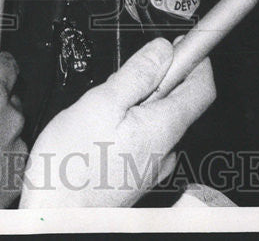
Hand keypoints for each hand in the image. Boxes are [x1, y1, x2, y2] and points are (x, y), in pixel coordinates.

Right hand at [19, 37, 215, 207]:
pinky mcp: (138, 176)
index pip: (203, 87)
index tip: (184, 43)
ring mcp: (153, 166)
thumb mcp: (100, 104)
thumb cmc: (70, 168)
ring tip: (108, 103)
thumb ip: (136, 74)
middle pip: (182, 102)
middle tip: (130, 73)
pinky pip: (147, 140)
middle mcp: (166, 149)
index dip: (197, 58)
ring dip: (145, 102)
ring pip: (161, 121)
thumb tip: (162, 50)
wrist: (56, 215)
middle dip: (162, 78)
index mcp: (163, 126)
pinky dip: (135, 124)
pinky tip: (105, 127)